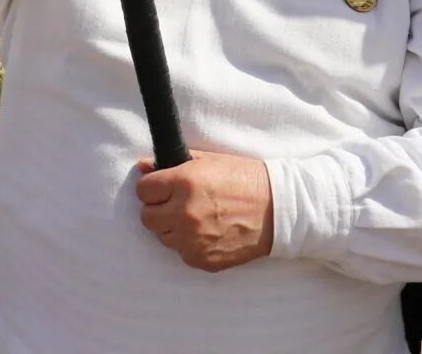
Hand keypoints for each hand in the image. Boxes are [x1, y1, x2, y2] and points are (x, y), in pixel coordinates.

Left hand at [134, 151, 273, 272]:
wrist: (278, 208)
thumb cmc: (245, 179)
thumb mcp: (210, 161)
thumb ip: (173, 163)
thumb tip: (143, 166)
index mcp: (184, 183)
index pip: (143, 190)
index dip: (152, 187)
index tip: (162, 187)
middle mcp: (184, 213)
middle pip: (147, 217)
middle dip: (158, 209)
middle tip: (176, 203)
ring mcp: (193, 240)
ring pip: (163, 237)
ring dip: (173, 228)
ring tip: (195, 218)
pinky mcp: (203, 260)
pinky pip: (182, 253)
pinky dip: (189, 244)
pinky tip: (207, 232)